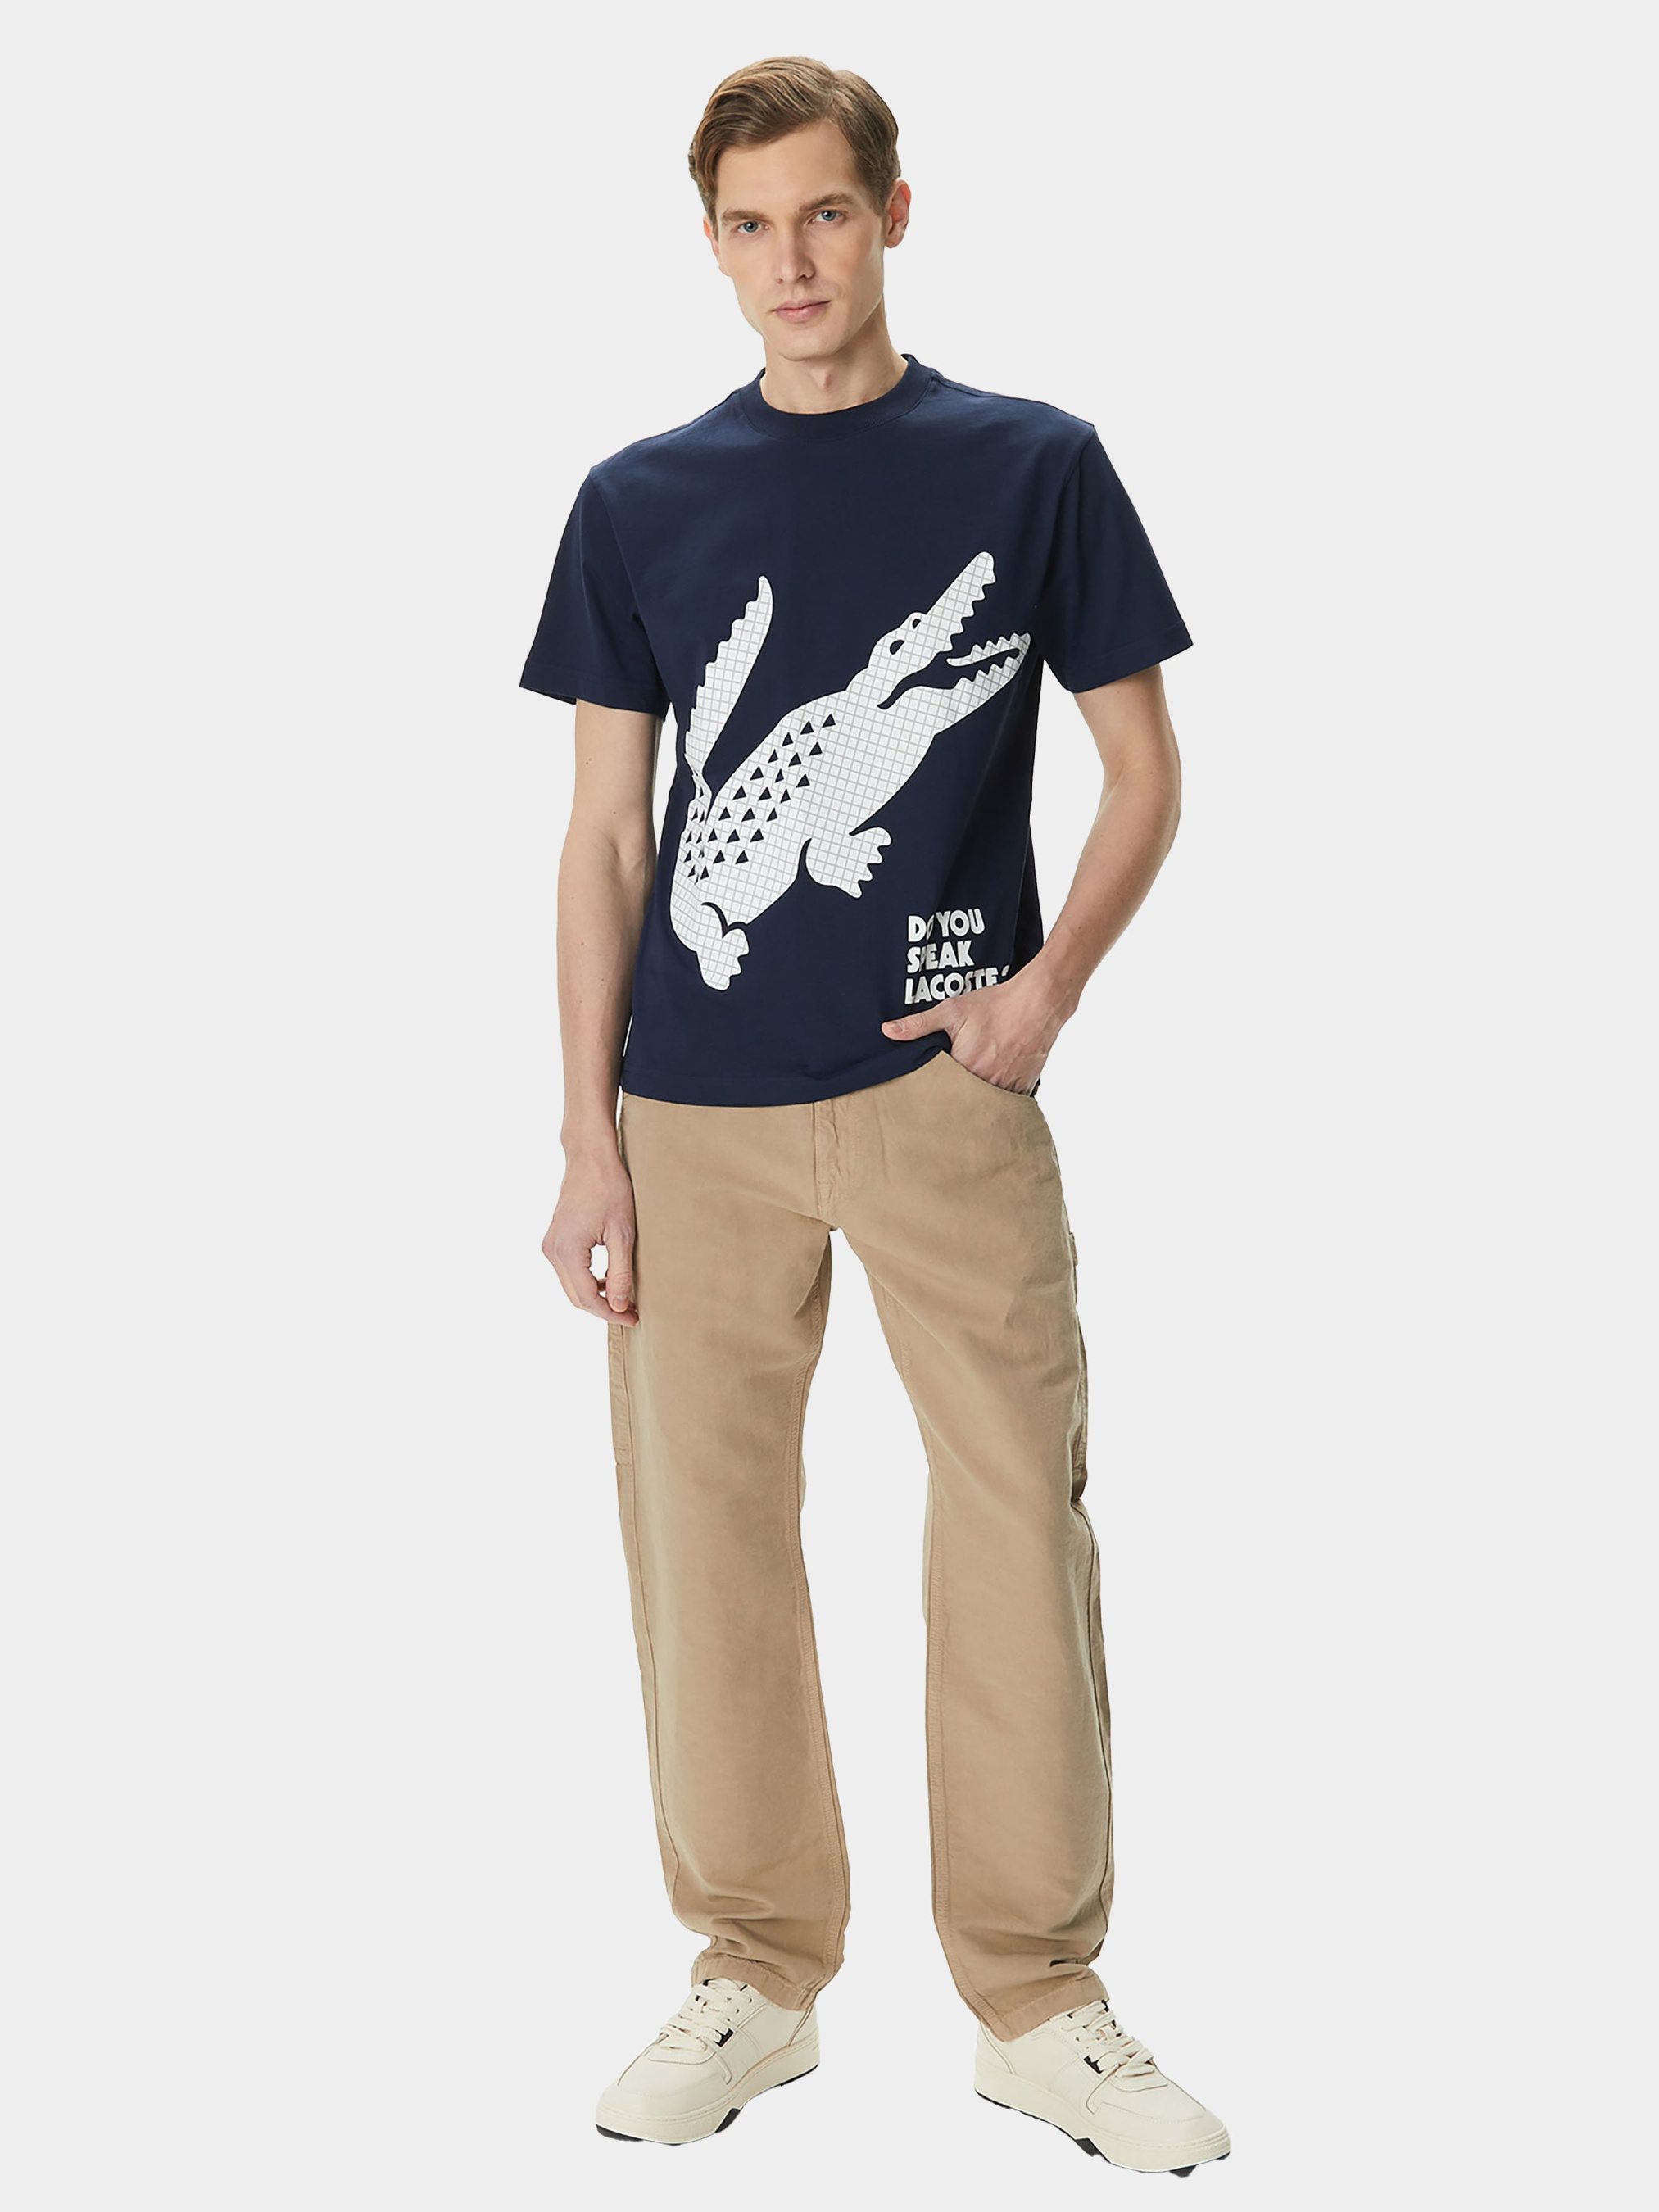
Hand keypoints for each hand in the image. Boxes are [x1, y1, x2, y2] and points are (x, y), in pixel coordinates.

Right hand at [543, 1150, 638, 1323]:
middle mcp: (552, 1251)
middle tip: (632, 1312)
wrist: (590, 1157)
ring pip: (571, 1286)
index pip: (587, 1298)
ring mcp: (550, 1245)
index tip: (634, 1318)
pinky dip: (588, 1280)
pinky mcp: (554, 1239)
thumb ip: (620, 1272)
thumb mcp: (622, 1233)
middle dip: (604, 1309)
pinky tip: (609, 1278)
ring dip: (596, 1295)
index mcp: (566, 1251)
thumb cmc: (609, 1189)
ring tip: (625, 1297)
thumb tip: (619, 1306)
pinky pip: (569, 1271)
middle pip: (576, 1297)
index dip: (611, 1313)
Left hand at [881, 972, 1063, 1094]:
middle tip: (942, 1106)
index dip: (932, 1093)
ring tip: (966, 1103)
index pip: (940, 1092)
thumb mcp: (951, 1010)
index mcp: (964, 1069)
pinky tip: (991, 1096)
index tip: (922, 1098)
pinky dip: (999, 1101)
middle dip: (954, 1102)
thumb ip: (918, 1025)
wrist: (1039, 1002)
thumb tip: (887, 1031)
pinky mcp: (1024, 1087)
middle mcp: (986, 1083)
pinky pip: (1008, 1104)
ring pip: (986, 1106)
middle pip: (963, 1103)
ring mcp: (1007, 1087)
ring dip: (977, 1103)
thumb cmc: (996, 1005)